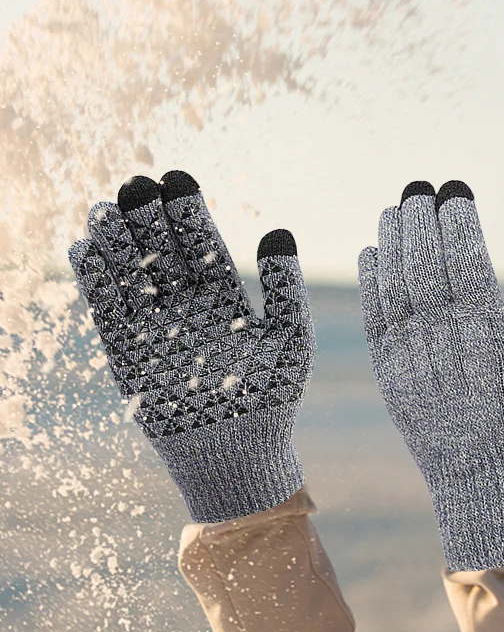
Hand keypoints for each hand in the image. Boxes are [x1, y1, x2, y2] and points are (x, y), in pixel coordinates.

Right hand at [68, 170, 313, 522]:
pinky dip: (94, 278)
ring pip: (128, 271)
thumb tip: (280, 228)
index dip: (187, 210)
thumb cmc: (272, 399)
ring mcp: (153, 326)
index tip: (177, 176)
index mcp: (224, 297)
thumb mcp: (290, 339)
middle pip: (159, 249)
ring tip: (106, 208)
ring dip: (114, 239)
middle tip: (137, 184)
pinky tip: (85, 247)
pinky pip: (105, 307)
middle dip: (146, 215)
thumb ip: (286, 287)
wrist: (237, 455)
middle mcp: (185, 306)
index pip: (200, 243)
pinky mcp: (125, 350)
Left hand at [357, 179, 503, 570]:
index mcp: (486, 336)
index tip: (455, 189)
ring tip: (396, 210)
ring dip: (392, 243)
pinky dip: (371, 286)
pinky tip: (372, 256)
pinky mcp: (391, 382)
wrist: (490, 495)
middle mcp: (442, 343)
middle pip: (424, 264)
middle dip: (421, 220)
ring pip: (393, 288)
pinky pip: (374, 322)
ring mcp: (411, 362)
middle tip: (420, 187)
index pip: (465, 260)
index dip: (458, 220)